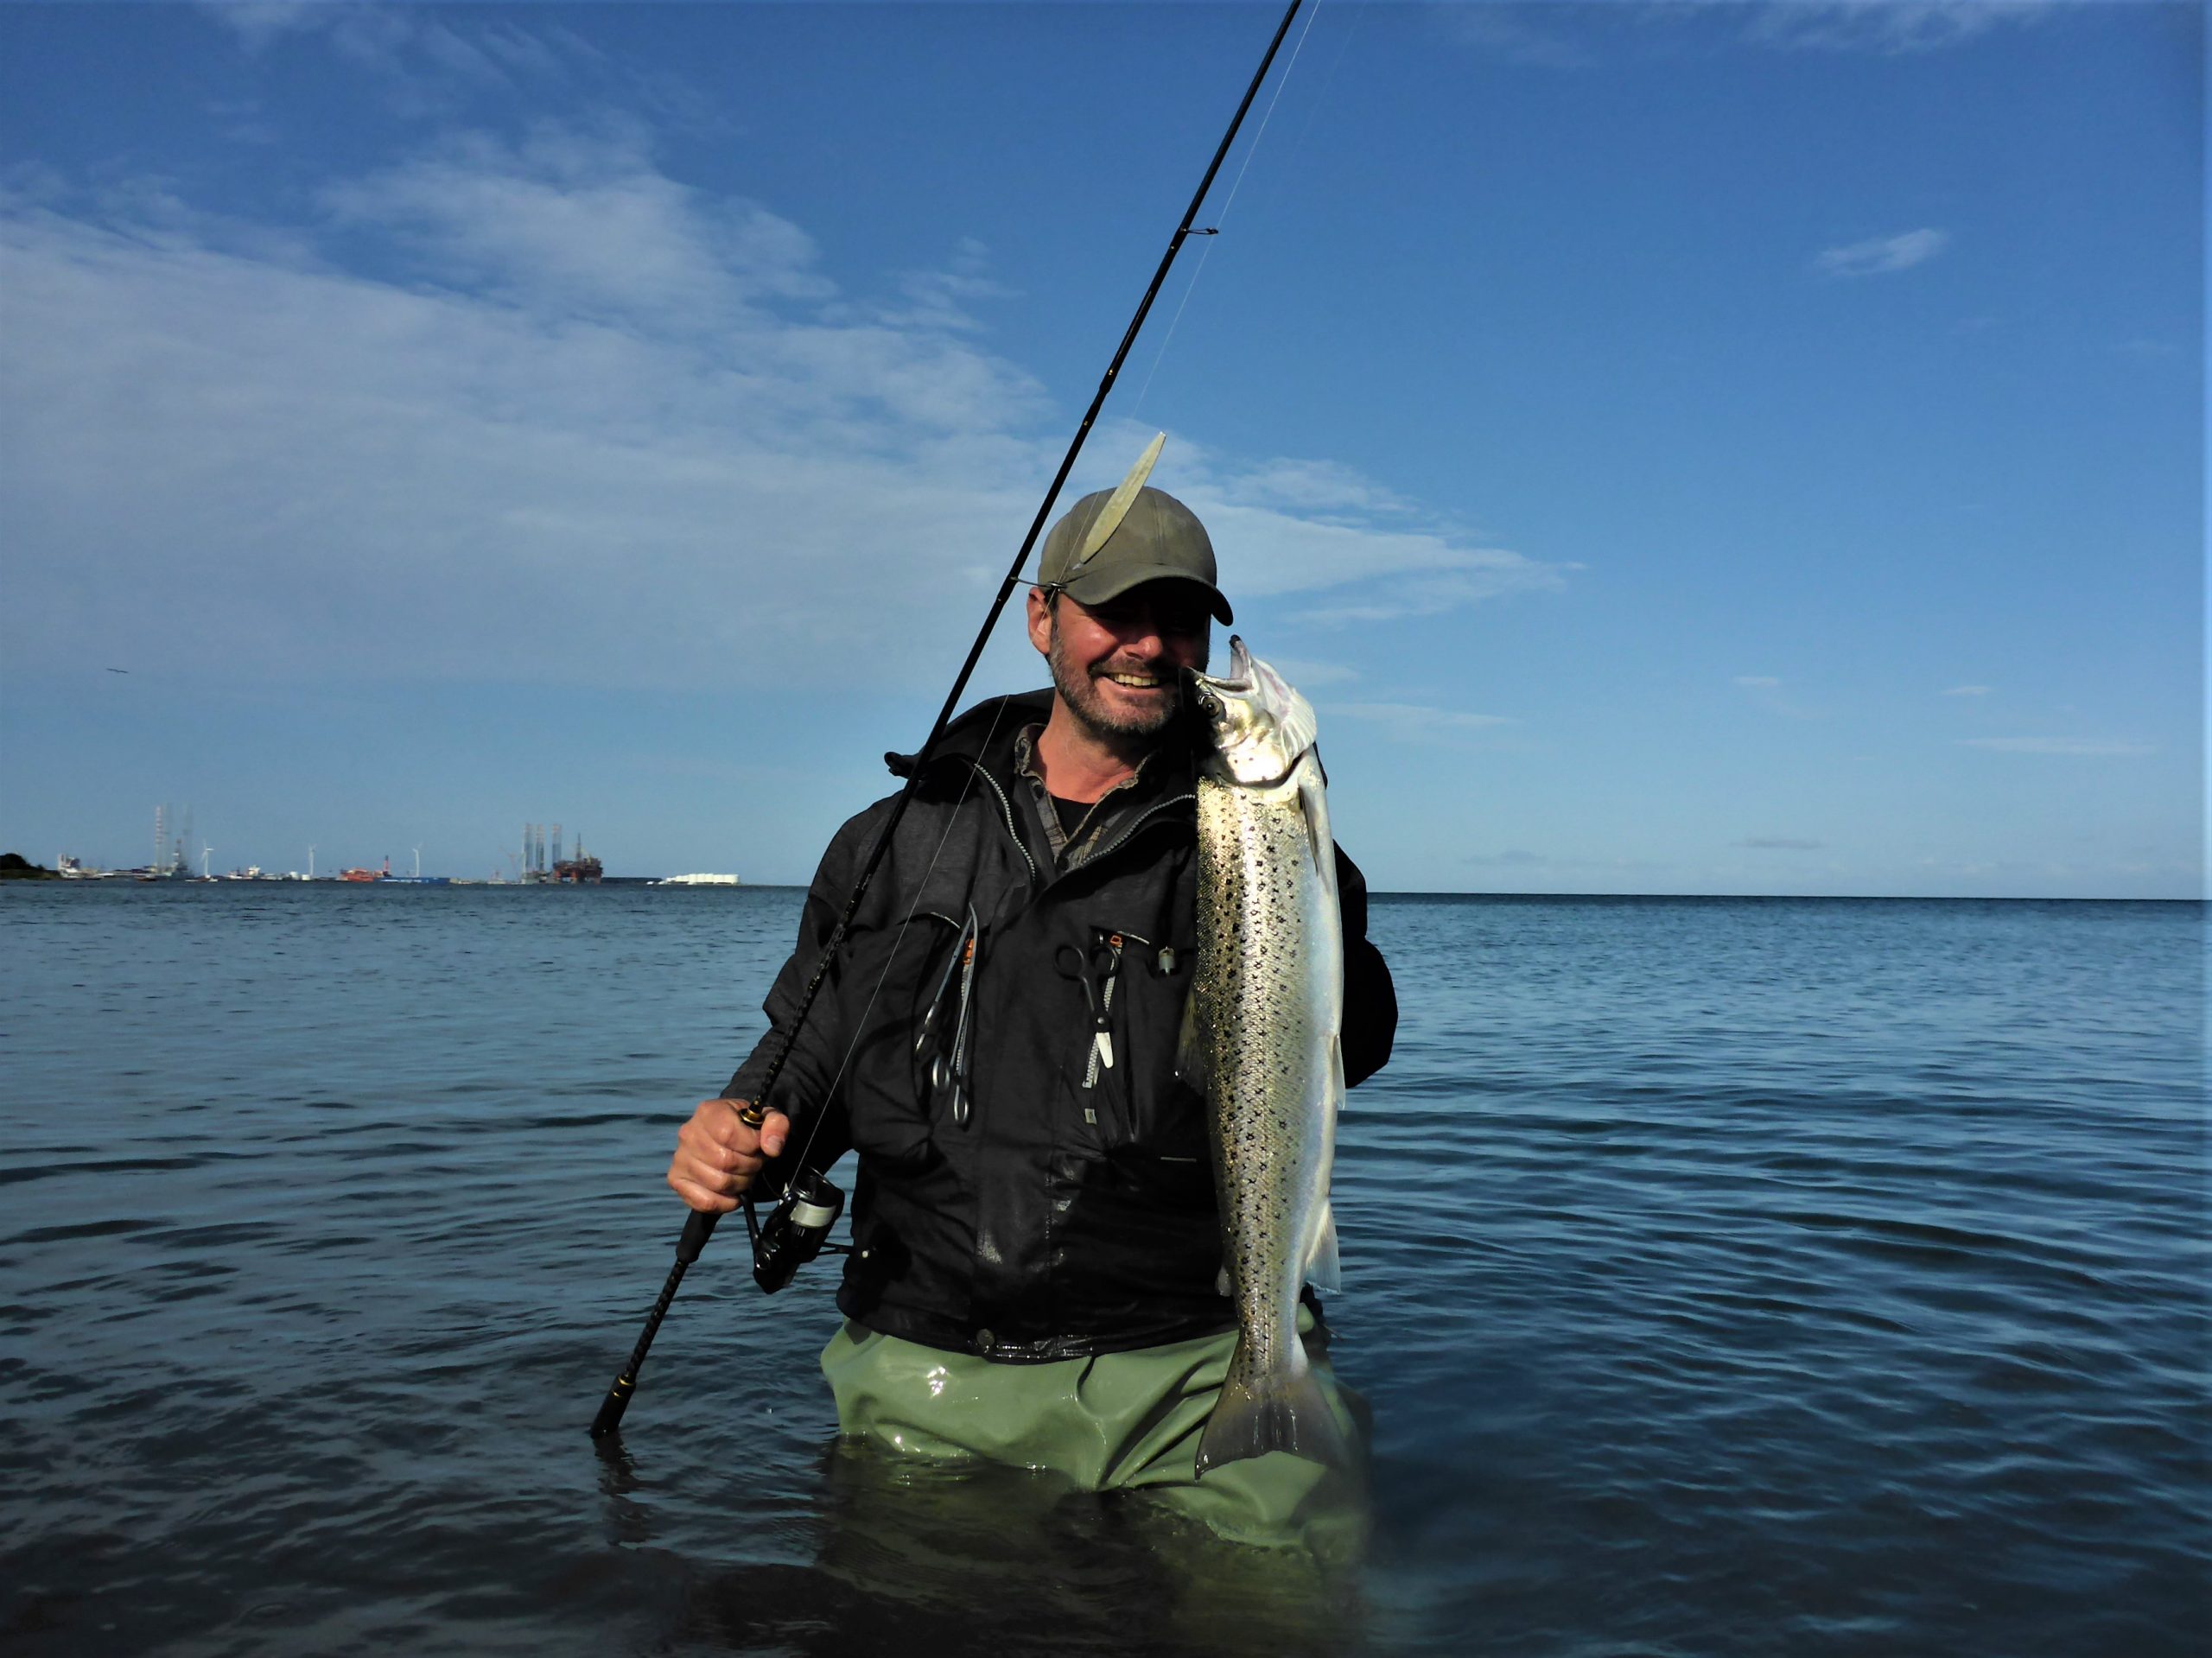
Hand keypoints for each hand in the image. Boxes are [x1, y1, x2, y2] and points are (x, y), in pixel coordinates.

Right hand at [667, 1098, 789, 1213]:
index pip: (728, 1134)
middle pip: (725, 1161)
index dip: (751, 1145)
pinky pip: (703, 1201)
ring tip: (744, 1175)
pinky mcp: (677, 1180)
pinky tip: (734, 1196)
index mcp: (708, 1112)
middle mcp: (689, 1133)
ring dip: (741, 1184)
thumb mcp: (767, 1118)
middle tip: (754, 1163)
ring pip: (718, 1183)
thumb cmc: (747, 1127)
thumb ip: (777, 1126)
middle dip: (750, 1166)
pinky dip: (725, 1203)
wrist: (728, 1135)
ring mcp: (680, 1158)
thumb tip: (772, 1148)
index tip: (759, 1146)